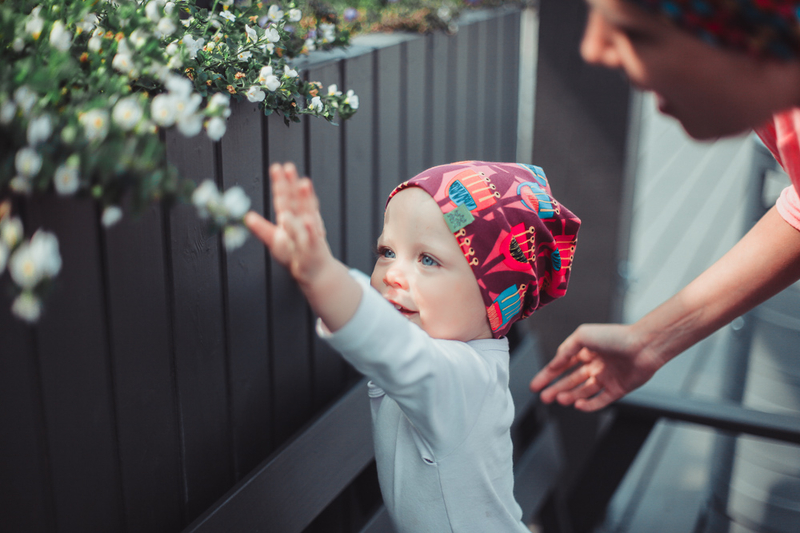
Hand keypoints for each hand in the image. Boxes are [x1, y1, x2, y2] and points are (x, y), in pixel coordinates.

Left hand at [244, 162, 333, 286]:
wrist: (315, 270)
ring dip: (305, 198)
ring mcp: (310, 231)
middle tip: (288, 168)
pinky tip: (307, 221)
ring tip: (303, 184)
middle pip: (295, 199)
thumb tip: (247, 217)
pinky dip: (310, 229)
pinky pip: (312, 236)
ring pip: (307, 212)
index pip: (285, 196)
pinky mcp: (315, 245)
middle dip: (292, 184)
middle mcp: (301, 219)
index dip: (281, 183)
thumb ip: (261, 229)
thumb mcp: (274, 240)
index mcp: (290, 216)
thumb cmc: (293, 254)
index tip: (277, 167)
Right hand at [529, 323, 661, 410]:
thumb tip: (554, 363)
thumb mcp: (582, 335)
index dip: (547, 375)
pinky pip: (601, 401)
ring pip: (583, 392)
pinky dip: (589, 405)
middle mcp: (595, 364)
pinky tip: (579, 405)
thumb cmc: (615, 336)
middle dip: (556, 389)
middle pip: (570, 381)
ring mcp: (606, 377)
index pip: (561, 365)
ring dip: (570, 396)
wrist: (643, 346)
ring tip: (560, 400)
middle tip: (544, 398)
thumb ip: (565, 349)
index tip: (536, 385)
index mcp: (585, 350)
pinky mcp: (618, 389)